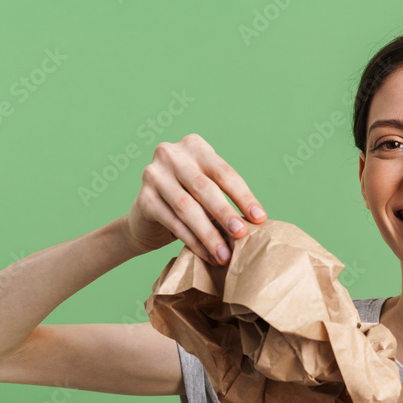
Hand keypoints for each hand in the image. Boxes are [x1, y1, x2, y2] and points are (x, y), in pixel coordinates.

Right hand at [125, 133, 265, 263]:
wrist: (148, 218)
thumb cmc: (189, 202)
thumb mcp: (208, 192)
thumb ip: (226, 198)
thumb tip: (256, 221)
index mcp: (195, 147)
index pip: (223, 172)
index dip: (243, 196)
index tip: (260, 218)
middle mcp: (171, 155)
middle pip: (204, 188)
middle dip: (225, 214)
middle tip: (241, 235)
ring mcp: (153, 175)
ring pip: (186, 207)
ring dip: (208, 233)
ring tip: (224, 254)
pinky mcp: (143, 198)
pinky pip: (172, 222)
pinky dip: (192, 241)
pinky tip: (206, 255)